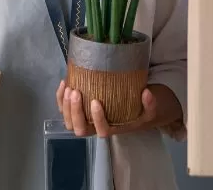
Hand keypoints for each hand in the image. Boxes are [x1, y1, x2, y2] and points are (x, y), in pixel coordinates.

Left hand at [56, 81, 181, 138]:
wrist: (136, 110)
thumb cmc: (141, 110)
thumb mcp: (151, 110)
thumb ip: (151, 104)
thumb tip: (146, 93)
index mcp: (114, 128)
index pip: (102, 131)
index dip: (96, 119)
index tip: (96, 102)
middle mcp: (97, 127)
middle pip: (80, 129)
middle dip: (75, 112)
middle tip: (76, 92)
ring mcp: (86, 120)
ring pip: (69, 121)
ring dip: (66, 106)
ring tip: (69, 87)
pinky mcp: (79, 110)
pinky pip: (65, 109)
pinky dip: (61, 98)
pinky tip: (64, 83)